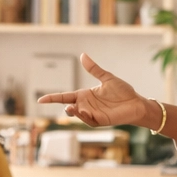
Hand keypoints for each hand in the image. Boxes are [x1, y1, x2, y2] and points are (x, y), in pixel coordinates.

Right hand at [37, 54, 154, 127]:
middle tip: (66, 106)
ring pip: (78, 115)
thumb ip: (94, 69)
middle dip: (65, 108)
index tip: (40, 100)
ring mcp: (93, 114)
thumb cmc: (123, 91)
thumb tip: (83, 55)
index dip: (53, 98)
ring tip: (72, 108)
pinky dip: (85, 116)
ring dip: (74, 112)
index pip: (65, 97)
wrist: (136, 102)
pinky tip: (84, 111)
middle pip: (70, 107)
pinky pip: (89, 120)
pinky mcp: (101, 120)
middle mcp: (87, 105)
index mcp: (85, 95)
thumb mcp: (107, 78)